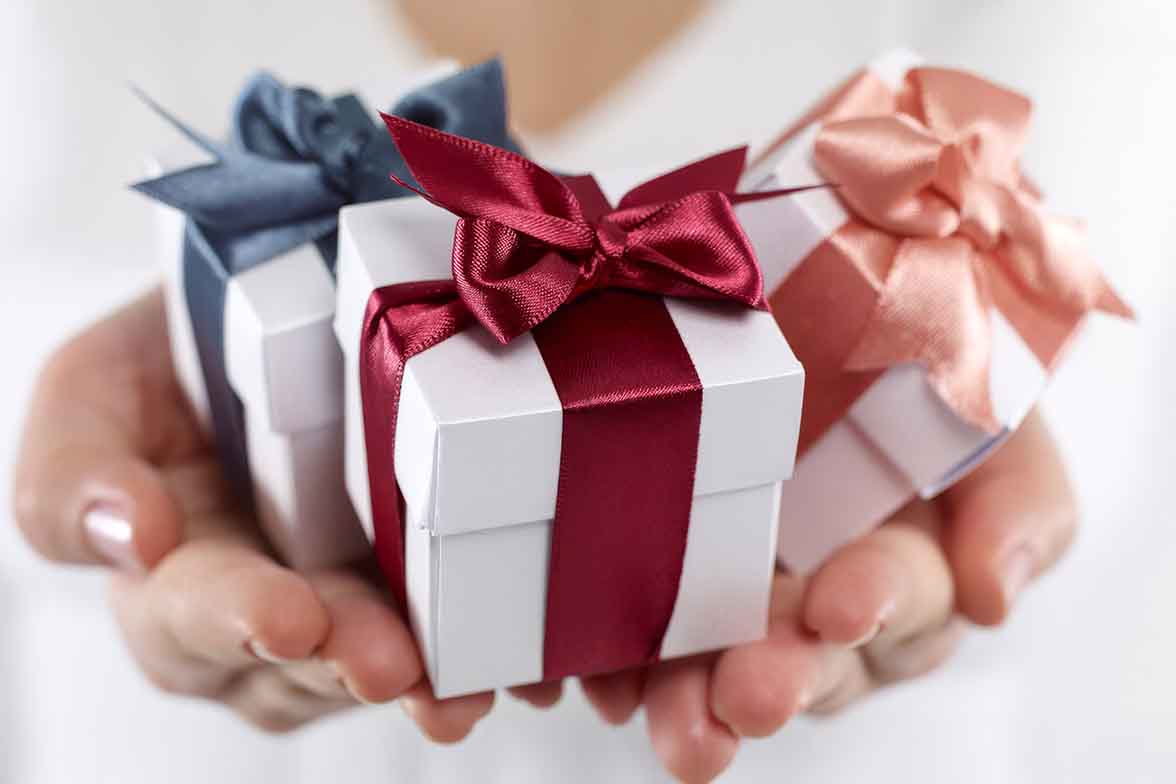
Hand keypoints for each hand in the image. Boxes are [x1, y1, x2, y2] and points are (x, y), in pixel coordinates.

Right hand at [11, 289, 494, 738]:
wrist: (294, 304)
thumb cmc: (187, 346)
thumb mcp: (99, 383)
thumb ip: (77, 466)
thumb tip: (135, 533)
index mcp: (172, 565)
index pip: (186, 610)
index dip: (231, 616)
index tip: (286, 614)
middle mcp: (258, 603)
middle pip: (289, 661)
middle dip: (340, 660)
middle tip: (388, 662)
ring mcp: (348, 603)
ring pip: (373, 667)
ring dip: (423, 679)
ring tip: (463, 684)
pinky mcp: (427, 592)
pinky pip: (457, 639)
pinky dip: (495, 655)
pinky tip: (527, 668)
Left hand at [577, 409, 1075, 781]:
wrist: (799, 312)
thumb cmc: (901, 360)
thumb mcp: (984, 405)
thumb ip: (1020, 500)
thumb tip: (994, 598)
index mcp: (904, 561)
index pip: (902, 590)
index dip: (879, 598)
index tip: (846, 607)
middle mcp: (816, 597)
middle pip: (806, 655)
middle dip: (782, 677)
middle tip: (751, 698)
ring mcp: (730, 596)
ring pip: (717, 665)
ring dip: (696, 701)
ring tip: (684, 730)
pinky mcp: (653, 583)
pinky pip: (632, 639)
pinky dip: (617, 667)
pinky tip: (605, 689)